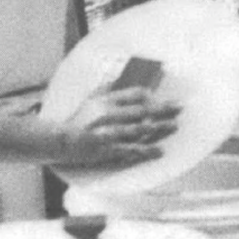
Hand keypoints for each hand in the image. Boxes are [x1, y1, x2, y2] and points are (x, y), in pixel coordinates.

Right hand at [56, 87, 179, 166]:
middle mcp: (109, 115)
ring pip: (139, 129)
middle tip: (180, 107)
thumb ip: (112, 91)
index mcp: (106, 100)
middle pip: (142, 110)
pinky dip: (146, 150)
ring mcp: (109, 133)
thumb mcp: (93, 99)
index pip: (134, 94)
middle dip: (163, 108)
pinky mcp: (107, 151)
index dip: (151, 96)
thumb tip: (135, 87)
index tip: (163, 98)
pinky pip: (130, 150)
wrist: (59, 141)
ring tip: (175, 125)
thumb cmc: (78, 119)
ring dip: (159, 127)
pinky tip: (160, 151)